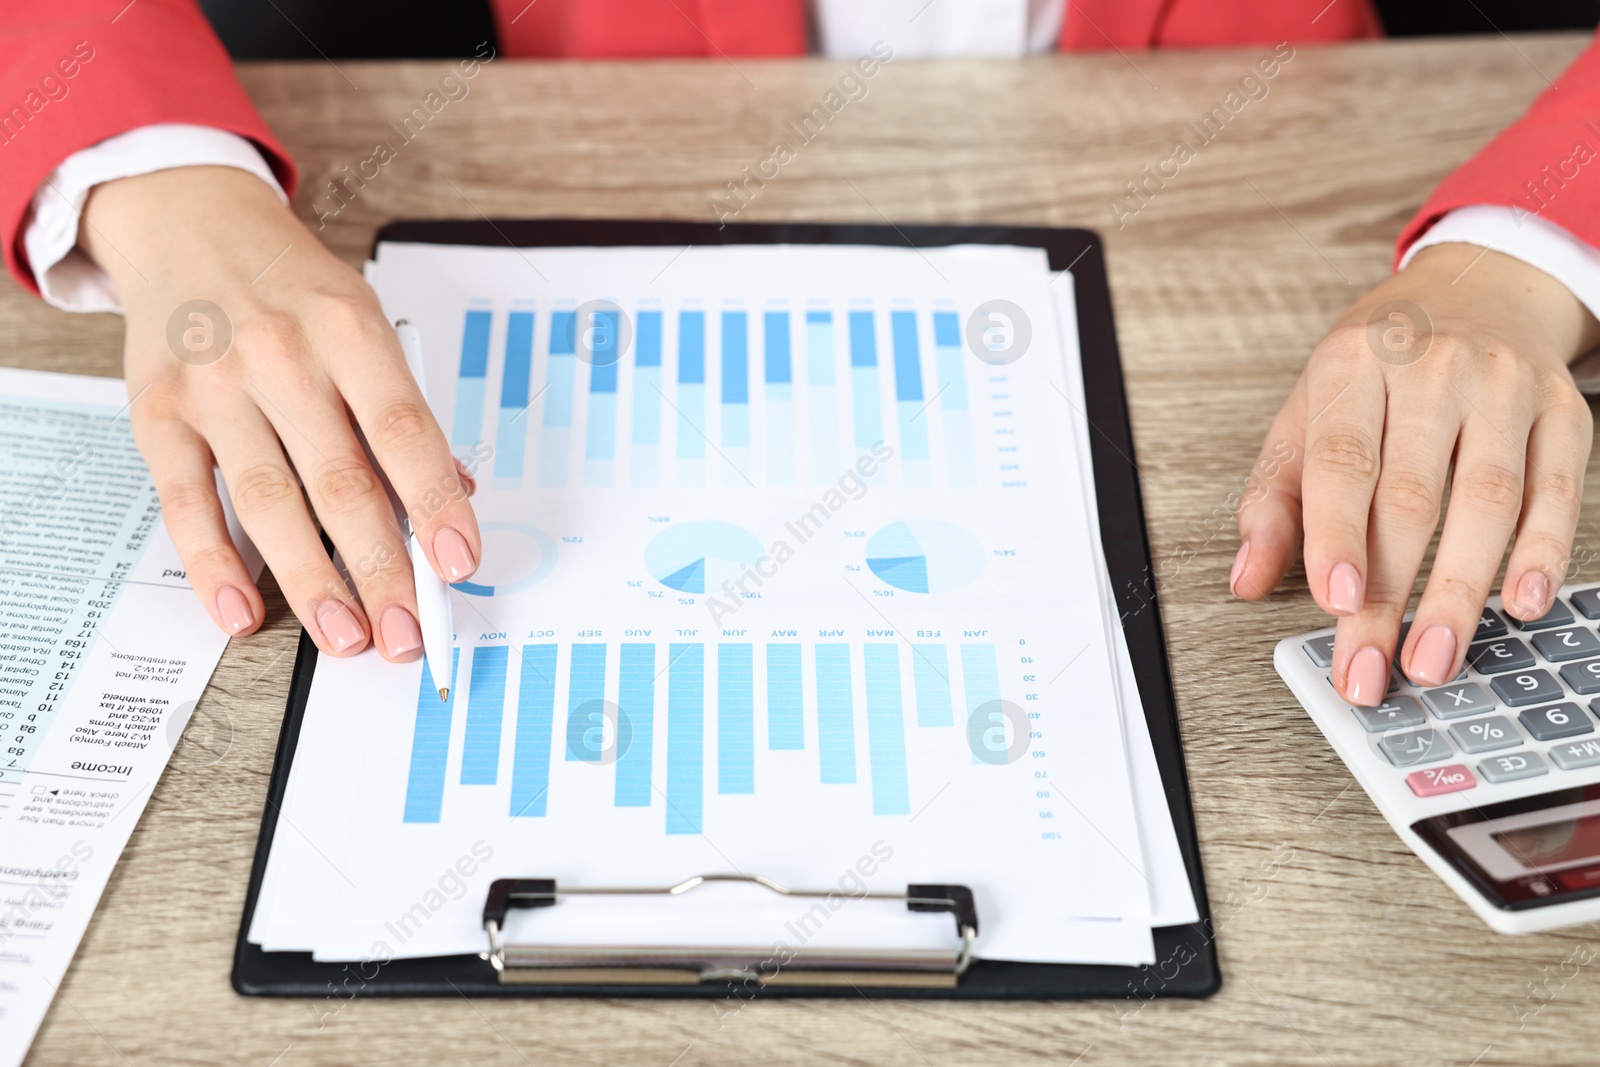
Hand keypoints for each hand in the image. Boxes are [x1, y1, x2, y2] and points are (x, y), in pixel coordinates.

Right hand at [80, 166, 480, 659]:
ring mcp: (214, 386)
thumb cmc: (291, 290)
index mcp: (350, 330)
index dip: (437, 504)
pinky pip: (188, 504)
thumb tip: (452, 499)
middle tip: (408, 635)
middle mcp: (280, 356)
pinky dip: (216, 566)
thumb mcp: (363, 326)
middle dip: (382, 571)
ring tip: (347, 637)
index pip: (405, 431)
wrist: (190, 225)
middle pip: (342, 483)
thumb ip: (401, 413)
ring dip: (313, 582)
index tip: (459, 566)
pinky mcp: (157, 414)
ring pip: (270, 502)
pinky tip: (245, 611)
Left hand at [1234, 243, 1599, 704]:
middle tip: (1373, 669)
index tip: (1335, 600)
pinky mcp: (1562, 412)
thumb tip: (1246, 580)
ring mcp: (1503, 387)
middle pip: (1411, 494)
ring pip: (1488, 498)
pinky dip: (1541, 553)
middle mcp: (1431, 370)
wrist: (1480, 291)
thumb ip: (1272, 501)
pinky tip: (1519, 605)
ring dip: (1460, 591)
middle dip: (1390, 594)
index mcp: (1352, 366)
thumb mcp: (1306, 415)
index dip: (1337, 534)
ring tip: (1433, 658)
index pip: (1340, 459)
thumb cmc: (1379, 369)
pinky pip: (1557, 491)